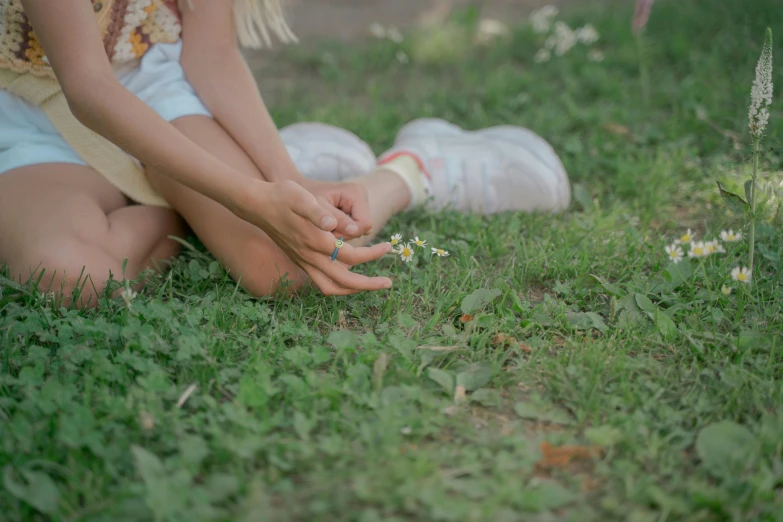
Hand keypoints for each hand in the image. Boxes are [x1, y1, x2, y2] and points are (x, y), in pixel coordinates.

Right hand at [237, 179, 391, 295]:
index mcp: (316, 242)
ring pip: (331, 287)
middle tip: (388, 283)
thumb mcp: (302, 198)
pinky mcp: (300, 260)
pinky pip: (322, 282)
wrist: (257, 204)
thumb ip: (319, 212)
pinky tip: (349, 274)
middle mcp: (310, 257)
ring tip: (369, 285)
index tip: (387, 247)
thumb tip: (333, 223)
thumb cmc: (283, 196)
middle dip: (368, 285)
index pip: (352, 256)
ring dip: (352, 289)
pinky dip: (339, 284)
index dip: (373, 254)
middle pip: (344, 281)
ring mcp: (304, 261)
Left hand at [299, 179, 372, 239]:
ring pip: (360, 228)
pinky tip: (331, 224)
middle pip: (363, 227)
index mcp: (354, 192)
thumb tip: (354, 231)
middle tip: (325, 229)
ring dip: (343, 232)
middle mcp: (362, 193)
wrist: (295, 191)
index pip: (364, 224)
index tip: (328, 232)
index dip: (347, 233)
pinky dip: (343, 229)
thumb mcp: (315, 209)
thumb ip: (335, 219)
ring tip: (326, 226)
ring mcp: (361, 199)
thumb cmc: (303, 200)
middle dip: (345, 233)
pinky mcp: (358, 206)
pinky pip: (357, 226)